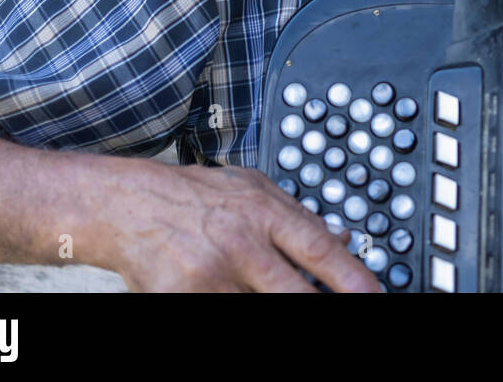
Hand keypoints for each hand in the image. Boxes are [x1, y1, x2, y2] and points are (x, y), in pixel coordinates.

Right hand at [102, 163, 382, 291]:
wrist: (128, 206)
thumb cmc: (194, 195)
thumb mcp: (253, 187)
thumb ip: (299, 214)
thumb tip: (343, 236)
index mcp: (263, 213)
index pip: (319, 250)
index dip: (353, 278)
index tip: (375, 295)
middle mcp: (240, 245)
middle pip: (294, 293)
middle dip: (319, 307)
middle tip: (338, 308)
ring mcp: (210, 277)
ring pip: (259, 309)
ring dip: (267, 303)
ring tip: (262, 288)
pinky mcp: (183, 299)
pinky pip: (223, 314)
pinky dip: (234, 304)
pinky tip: (232, 291)